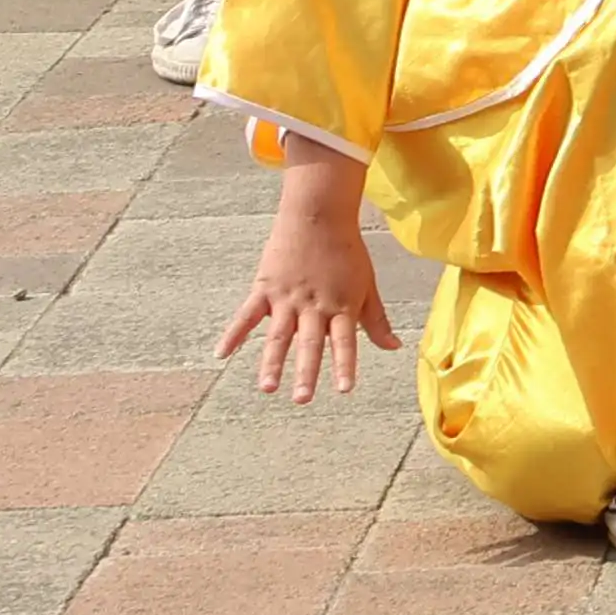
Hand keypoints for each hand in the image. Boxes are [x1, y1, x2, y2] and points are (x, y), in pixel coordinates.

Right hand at [217, 204, 401, 398]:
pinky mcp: (265, 288)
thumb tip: (394, 348)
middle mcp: (314, 305)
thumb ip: (376, 320)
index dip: (344, 364)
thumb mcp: (367, 285)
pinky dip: (233, 334)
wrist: (319, 215)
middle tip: (302, 399)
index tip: (344, 389)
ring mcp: (287, 297)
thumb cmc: (347, 252)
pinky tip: (221, 354)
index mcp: (341, 305)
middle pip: (310, 343)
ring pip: (278, 335)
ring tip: (267, 387)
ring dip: (272, 362)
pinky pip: (246, 315)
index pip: (345, 341)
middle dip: (306, 372)